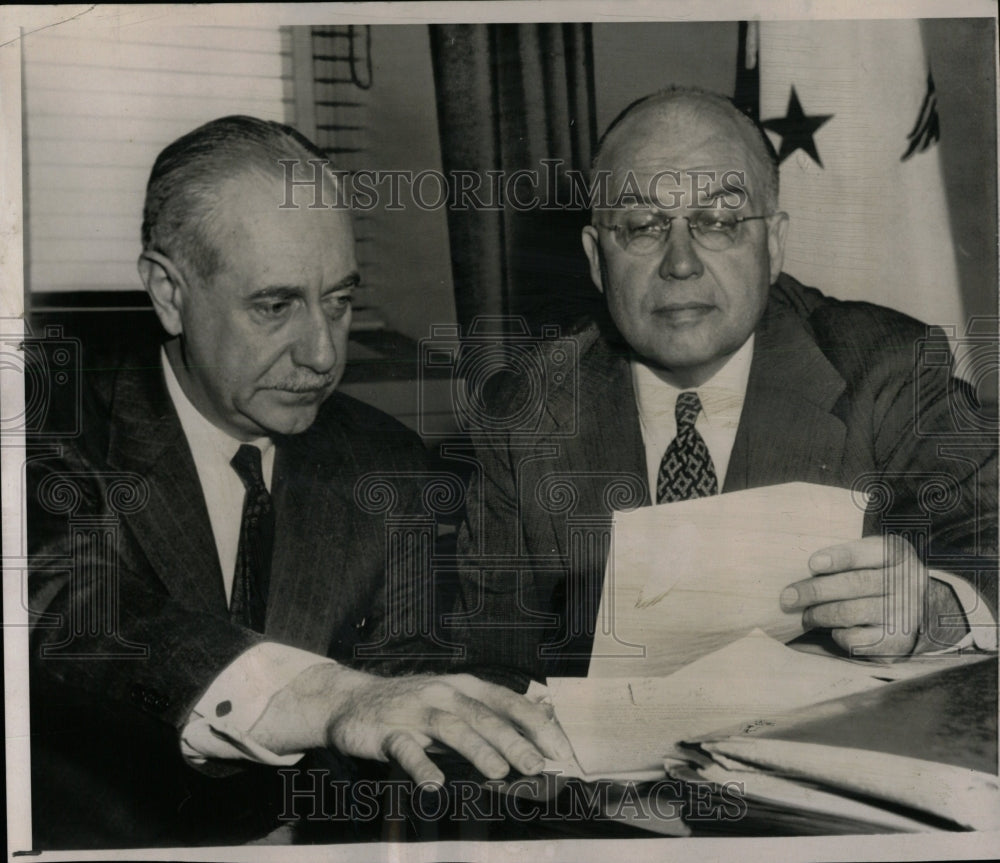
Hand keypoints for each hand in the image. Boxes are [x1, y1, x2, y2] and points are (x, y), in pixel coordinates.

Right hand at [251, 665, 573, 784]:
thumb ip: (491, 715)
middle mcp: (444, 693)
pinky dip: (420, 766)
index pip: (508, 702)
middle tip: (537, 765)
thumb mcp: (454, 701)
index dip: (536, 725)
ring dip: (476, 749)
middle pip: (484, 716)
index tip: (561, 751)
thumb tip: (541, 728)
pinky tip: (434, 785)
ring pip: (451, 727)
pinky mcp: (386, 731)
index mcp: (465, 687)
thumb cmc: (413, 705)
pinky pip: (405, 749)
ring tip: (499, 772)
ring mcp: (414, 710)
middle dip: (513, 741)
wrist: (350, 700)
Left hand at [780, 535, 932, 659]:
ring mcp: (904, 613)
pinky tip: (832, 629)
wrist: (919, 610)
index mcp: (897, 554)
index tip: (812, 564)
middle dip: (815, 590)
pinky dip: (836, 633)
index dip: (840, 558)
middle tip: (788, 597)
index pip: (870, 552)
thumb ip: (845, 558)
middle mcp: (906, 582)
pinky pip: (856, 638)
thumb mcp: (871, 557)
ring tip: (804, 614)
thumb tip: (798, 569)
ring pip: (851, 612)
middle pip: (855, 584)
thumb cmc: (878, 576)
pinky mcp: (896, 642)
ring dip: (819, 614)